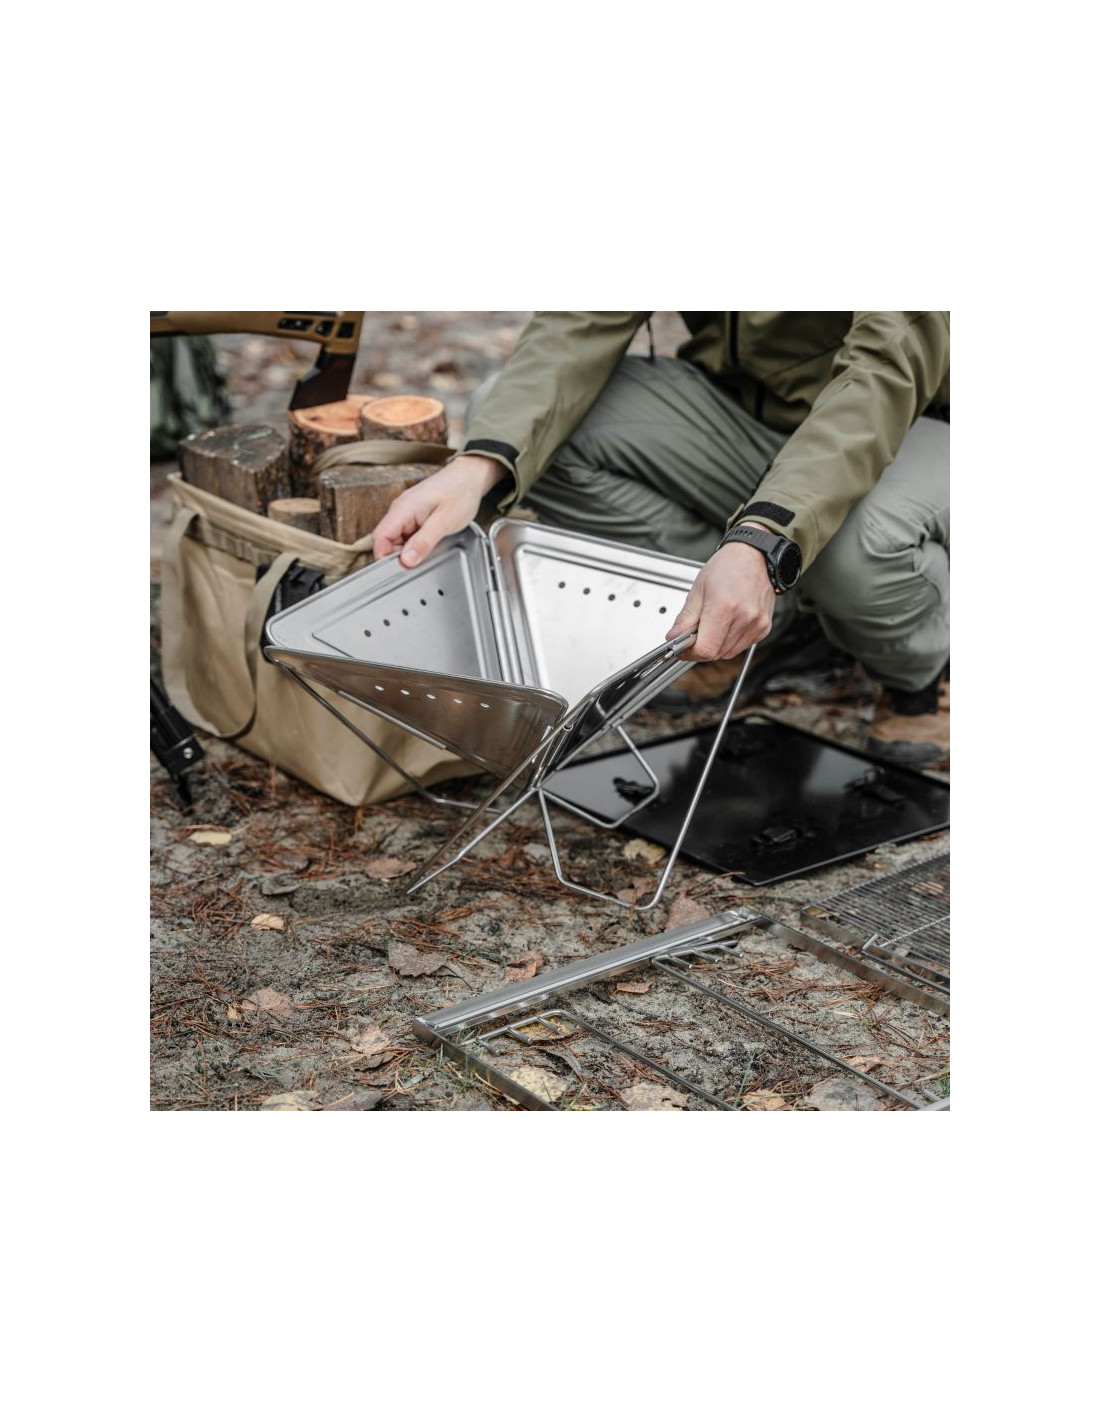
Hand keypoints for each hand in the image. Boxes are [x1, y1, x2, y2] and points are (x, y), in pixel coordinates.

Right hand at [372, 455, 505, 566]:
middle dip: (398, 556)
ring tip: (429, 549)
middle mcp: (400, 509)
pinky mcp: (413, 515)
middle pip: (386, 540)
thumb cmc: (460, 492)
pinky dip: (414, 543)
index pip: (380, 537)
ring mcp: (405, 512)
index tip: (399, 569)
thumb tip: (406, 561)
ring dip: (408, 550)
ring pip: (396, 539)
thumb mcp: (444, 522)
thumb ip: (424, 542)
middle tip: (419, 562)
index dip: (384, 557)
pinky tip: (429, 543)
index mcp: (403, 508)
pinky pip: (406, 534)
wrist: (470, 476)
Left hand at [665, 529, 775, 660]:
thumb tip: (674, 638)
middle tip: (695, 632)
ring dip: (716, 645)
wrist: (753, 556)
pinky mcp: (764, 627)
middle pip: (716, 653)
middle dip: (702, 647)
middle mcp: (744, 617)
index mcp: (724, 607)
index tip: (682, 649)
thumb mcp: (698, 589)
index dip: (690, 653)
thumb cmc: (727, 567)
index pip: (705, 649)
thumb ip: (685, 618)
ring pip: (729, 653)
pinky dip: (731, 641)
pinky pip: (742, 646)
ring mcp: (757, 624)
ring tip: (713, 623)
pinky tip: (728, 623)